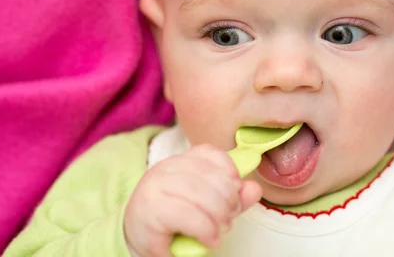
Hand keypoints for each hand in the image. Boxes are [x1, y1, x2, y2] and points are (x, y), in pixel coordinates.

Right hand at [124, 144, 261, 256]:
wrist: (139, 240)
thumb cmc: (175, 221)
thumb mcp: (210, 207)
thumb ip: (233, 197)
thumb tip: (254, 188)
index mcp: (179, 161)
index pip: (209, 152)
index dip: (229, 169)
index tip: (236, 189)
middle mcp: (164, 168)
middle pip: (209, 175)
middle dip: (228, 200)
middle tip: (230, 218)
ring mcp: (154, 187)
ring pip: (201, 195)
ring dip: (219, 217)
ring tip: (220, 230)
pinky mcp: (150, 210)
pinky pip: (189, 216)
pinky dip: (206, 229)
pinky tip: (209, 238)